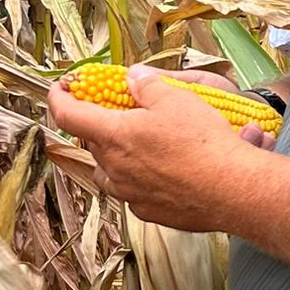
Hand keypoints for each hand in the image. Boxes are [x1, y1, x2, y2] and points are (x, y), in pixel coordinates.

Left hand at [46, 63, 265, 226]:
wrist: (231, 190)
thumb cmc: (203, 143)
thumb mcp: (177, 98)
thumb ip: (148, 85)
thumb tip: (134, 77)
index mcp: (114, 136)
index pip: (68, 115)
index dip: (58, 98)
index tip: (60, 88)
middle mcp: (115, 168)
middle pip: (92, 144)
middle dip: (99, 126)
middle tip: (119, 113)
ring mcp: (130, 194)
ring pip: (110, 172)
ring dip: (117, 156)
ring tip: (140, 145)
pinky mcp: (148, 212)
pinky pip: (133, 192)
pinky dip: (139, 178)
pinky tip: (162, 170)